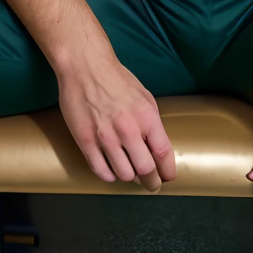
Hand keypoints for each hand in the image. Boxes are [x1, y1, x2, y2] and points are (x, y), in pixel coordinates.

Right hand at [57, 50, 175, 190]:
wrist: (85, 68)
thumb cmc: (117, 80)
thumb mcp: (145, 97)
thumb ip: (152, 123)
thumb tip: (157, 147)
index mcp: (147, 118)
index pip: (163, 154)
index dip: (167, 171)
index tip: (167, 178)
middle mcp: (128, 130)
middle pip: (146, 170)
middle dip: (151, 182)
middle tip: (151, 184)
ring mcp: (106, 137)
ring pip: (124, 174)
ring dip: (129, 177)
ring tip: (129, 172)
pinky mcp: (86, 141)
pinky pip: (101, 171)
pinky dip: (109, 176)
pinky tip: (111, 171)